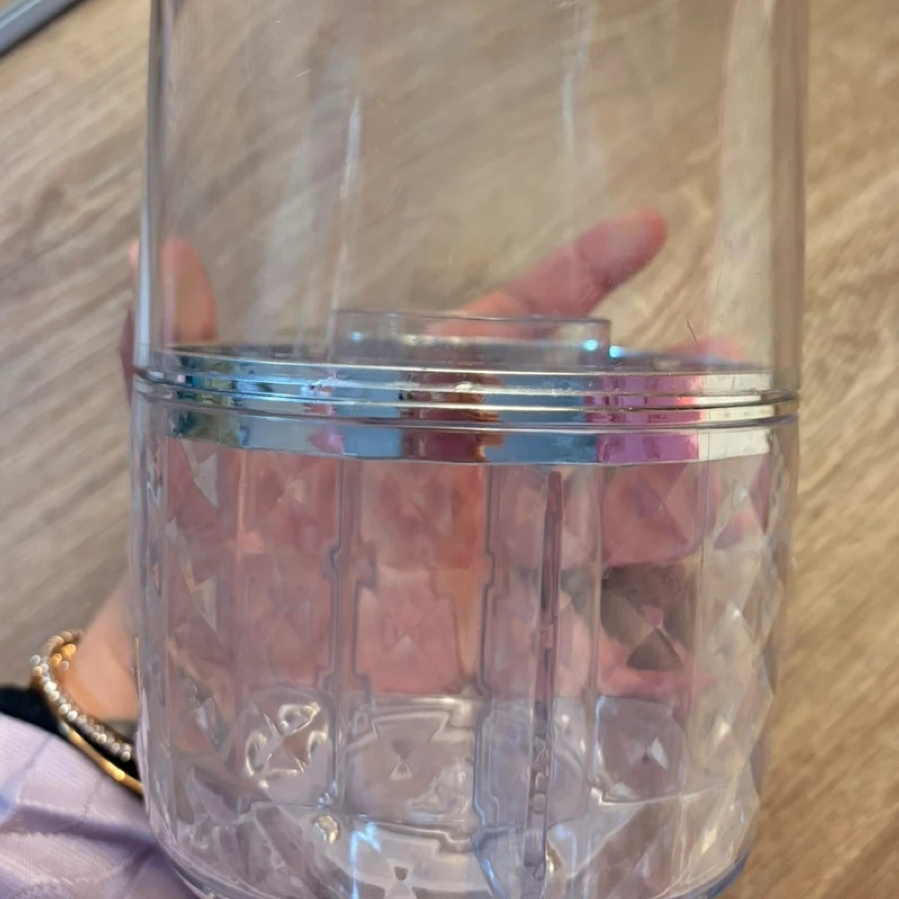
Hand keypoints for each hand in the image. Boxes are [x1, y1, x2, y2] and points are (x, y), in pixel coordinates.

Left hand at [68, 213, 670, 721]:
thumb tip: (160, 257)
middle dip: (662, 409)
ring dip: (675, 516)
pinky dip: (640, 662)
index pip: (511, 324)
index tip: (646, 232)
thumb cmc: (199, 532)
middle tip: (724, 400)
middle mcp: (472, 472)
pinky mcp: (489, 645)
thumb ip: (177, 350)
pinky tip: (695, 666)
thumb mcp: (187, 438)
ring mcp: (491, 558)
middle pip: (588, 426)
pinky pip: (579, 648)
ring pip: (604, 524)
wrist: (180, 665)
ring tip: (738, 511)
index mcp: (417, 404)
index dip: (576, 275)